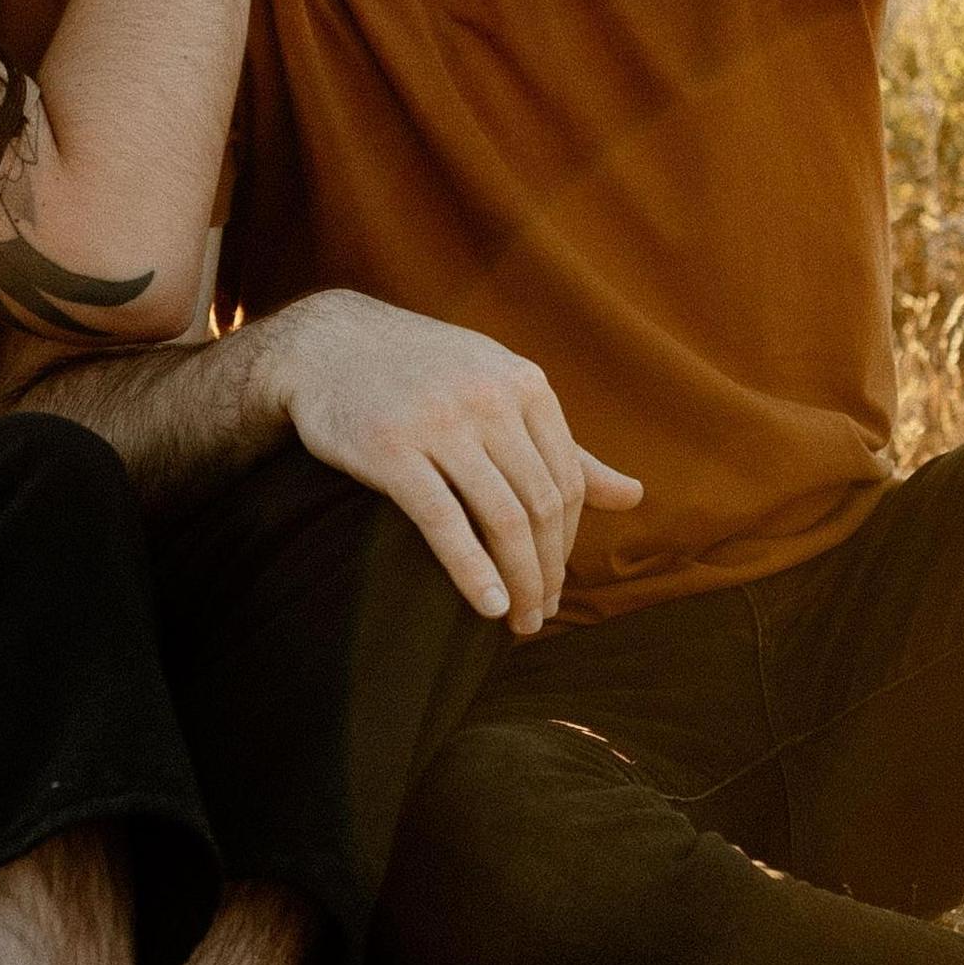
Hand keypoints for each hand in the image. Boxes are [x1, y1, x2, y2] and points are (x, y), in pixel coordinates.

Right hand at [258, 290, 639, 632]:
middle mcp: (489, 399)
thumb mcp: (499, 392)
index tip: (556, 582)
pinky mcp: (391, 450)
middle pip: (542, 504)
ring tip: (520, 620)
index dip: (569, 543)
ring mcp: (440, 423)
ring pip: (503, 518)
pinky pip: (445, 521)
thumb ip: (565, 448)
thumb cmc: (422, 376)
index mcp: (524, 384)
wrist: (327, 344)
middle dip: (549, 570)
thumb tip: (636, 497)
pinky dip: (473, 571)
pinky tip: (488, 606)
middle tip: (542, 614)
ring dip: (521, 580)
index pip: (568, 481)